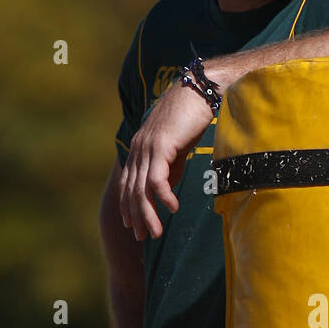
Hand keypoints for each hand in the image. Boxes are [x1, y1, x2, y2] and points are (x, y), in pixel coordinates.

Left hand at [119, 74, 220, 239]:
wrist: (200, 91)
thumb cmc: (192, 117)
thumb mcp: (177, 148)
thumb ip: (169, 168)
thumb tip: (165, 191)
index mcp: (140, 148)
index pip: (129, 183)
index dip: (128, 206)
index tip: (133, 226)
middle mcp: (139, 148)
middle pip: (132, 190)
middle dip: (136, 216)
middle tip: (142, 236)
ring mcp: (148, 147)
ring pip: (142, 189)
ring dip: (148, 213)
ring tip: (155, 233)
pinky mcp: (161, 146)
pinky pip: (158, 179)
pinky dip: (164, 196)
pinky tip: (172, 208)